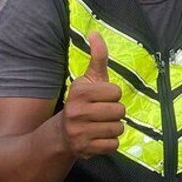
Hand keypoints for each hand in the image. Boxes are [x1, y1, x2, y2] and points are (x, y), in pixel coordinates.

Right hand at [60, 31, 125, 159]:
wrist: (62, 134)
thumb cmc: (83, 102)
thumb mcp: (89, 79)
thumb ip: (97, 57)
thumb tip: (95, 32)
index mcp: (79, 91)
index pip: (116, 92)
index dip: (113, 95)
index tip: (101, 98)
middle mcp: (77, 111)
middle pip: (119, 111)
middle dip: (115, 112)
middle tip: (102, 114)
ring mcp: (79, 132)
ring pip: (118, 128)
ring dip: (114, 128)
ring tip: (100, 125)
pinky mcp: (84, 149)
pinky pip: (113, 145)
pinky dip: (110, 143)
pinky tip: (98, 138)